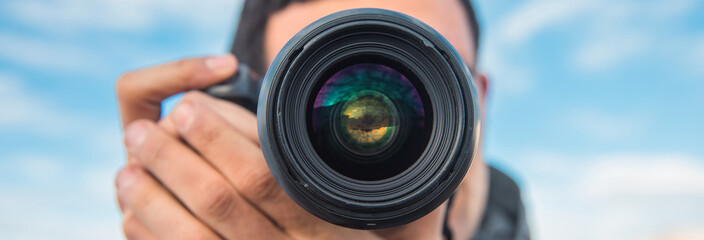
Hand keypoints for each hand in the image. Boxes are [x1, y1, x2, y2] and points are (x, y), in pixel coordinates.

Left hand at [115, 56, 447, 238]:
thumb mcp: (407, 229)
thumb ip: (418, 193)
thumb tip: (464, 118)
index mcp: (330, 232)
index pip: (268, 177)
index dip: (223, 138)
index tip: (190, 103)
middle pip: (220, 204)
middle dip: (175, 161)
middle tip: (145, 128)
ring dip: (150, 199)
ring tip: (127, 165)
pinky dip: (150, 238)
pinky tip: (132, 212)